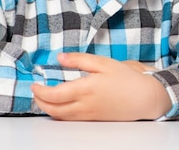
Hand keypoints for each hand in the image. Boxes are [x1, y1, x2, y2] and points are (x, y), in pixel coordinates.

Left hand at [31, 53, 170, 120]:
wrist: (144, 98)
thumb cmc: (127, 79)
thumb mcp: (104, 63)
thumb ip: (80, 60)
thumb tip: (60, 58)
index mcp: (85, 89)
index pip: (53, 94)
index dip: (39, 91)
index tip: (34, 83)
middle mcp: (84, 105)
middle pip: (52, 109)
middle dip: (39, 101)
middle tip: (36, 91)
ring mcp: (88, 115)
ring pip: (60, 116)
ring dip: (47, 108)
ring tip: (45, 98)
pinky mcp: (93, 120)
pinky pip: (70, 119)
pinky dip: (59, 113)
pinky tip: (61, 105)